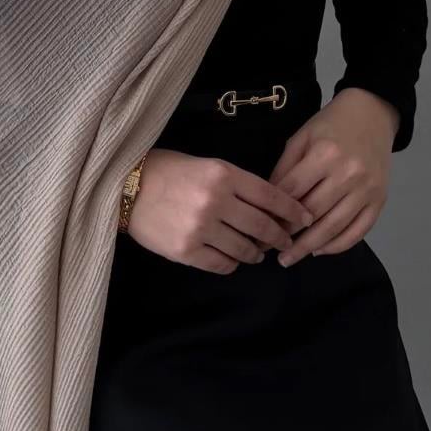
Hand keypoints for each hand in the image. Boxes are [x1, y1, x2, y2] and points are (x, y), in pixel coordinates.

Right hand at [122, 148, 315, 272]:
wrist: (126, 187)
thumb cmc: (168, 171)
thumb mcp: (207, 166)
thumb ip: (237, 184)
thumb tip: (269, 208)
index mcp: (223, 174)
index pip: (270, 195)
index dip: (292, 210)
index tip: (304, 219)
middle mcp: (216, 201)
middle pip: (262, 226)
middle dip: (280, 236)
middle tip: (286, 241)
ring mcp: (201, 228)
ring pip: (244, 249)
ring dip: (256, 253)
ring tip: (257, 253)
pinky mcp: (186, 250)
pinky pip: (221, 264)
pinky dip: (232, 264)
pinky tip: (232, 259)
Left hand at [267, 88, 397, 265]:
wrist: (372, 115)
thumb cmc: (330, 125)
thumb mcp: (300, 138)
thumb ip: (284, 170)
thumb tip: (268, 205)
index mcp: (325, 154)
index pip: (293, 191)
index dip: (273, 212)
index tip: (258, 228)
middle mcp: (348, 173)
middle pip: (313, 214)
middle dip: (288, 236)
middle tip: (269, 250)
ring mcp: (368, 189)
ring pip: (335, 227)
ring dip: (310, 247)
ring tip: (290, 258)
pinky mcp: (380, 200)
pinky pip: (358, 231)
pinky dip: (338, 245)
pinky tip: (319, 250)